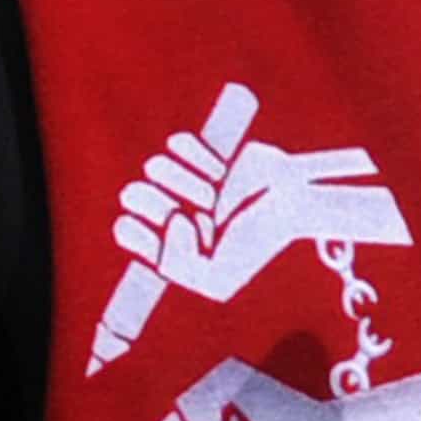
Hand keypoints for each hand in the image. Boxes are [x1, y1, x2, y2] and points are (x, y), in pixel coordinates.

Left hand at [118, 127, 411, 306]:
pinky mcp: (200, 152)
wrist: (294, 203)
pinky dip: (197, 154)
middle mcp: (168, 209)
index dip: (143, 229)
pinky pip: (178, 142)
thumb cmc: (257, 243)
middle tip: (200, 208)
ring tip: (214, 192)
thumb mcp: (218, 278)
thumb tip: (171, 220)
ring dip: (186, 179)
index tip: (180, 227)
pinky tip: (220, 170)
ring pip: (154, 165)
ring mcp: (182, 179)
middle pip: (132, 193)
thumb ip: (180, 266)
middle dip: (162, 200)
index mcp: (165, 243)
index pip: (125, 229)